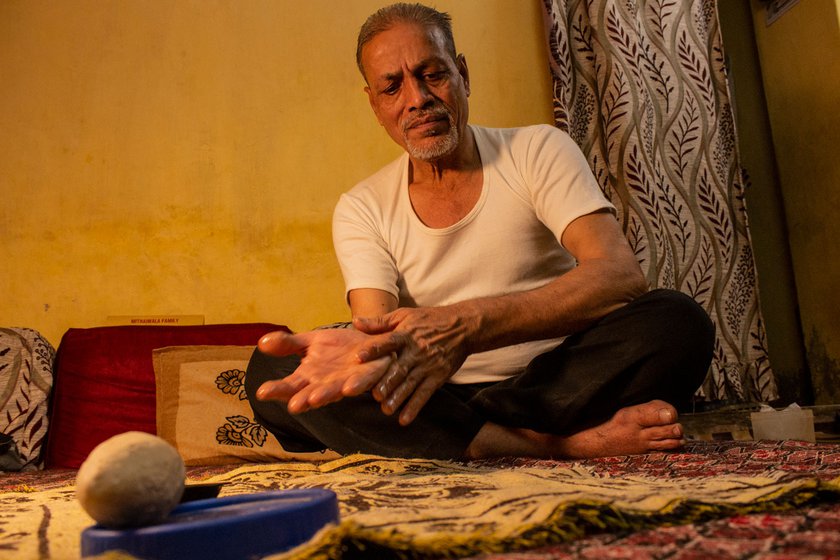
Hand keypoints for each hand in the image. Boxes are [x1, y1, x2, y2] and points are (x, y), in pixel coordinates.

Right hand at [254, 329, 390, 413]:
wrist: (369, 341)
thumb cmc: (339, 347)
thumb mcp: (311, 340)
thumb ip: (288, 344)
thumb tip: (261, 342)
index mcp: (310, 377)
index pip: (290, 386)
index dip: (277, 390)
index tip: (261, 393)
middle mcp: (327, 384)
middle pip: (311, 394)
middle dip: (302, 400)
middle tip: (291, 406)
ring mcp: (347, 381)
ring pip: (335, 391)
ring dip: (326, 395)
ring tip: (314, 399)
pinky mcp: (368, 375)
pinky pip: (363, 381)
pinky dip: (357, 384)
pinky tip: (349, 387)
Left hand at [354, 306, 471, 424]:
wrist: (462, 327)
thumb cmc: (429, 320)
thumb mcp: (404, 315)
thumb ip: (379, 322)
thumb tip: (355, 323)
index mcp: (405, 334)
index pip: (387, 342)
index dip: (373, 349)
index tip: (358, 357)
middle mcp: (416, 351)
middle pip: (399, 368)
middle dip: (386, 382)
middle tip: (374, 395)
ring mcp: (427, 365)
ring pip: (410, 384)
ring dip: (398, 397)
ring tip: (386, 409)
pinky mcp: (438, 376)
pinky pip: (425, 394)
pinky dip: (415, 407)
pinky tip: (404, 419)